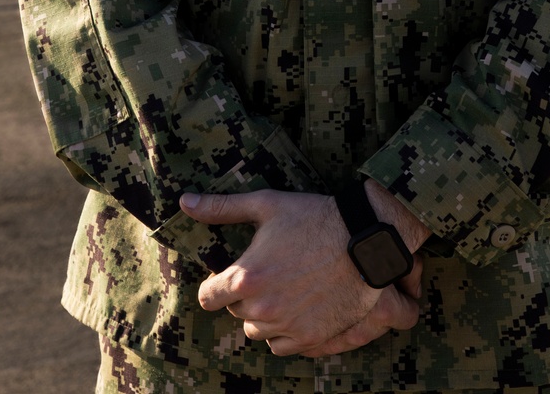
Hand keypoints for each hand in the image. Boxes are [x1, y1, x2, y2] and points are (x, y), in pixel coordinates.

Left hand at [181, 188, 423, 356]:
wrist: (364, 239)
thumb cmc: (313, 216)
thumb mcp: (266, 204)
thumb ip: (222, 208)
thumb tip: (185, 202)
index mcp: (244, 278)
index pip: (208, 297)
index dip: (215, 285)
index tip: (226, 277)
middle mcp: (261, 308)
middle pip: (235, 312)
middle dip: (245, 295)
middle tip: (269, 271)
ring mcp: (286, 327)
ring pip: (257, 331)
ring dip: (263, 314)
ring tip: (284, 287)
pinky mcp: (309, 339)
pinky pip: (281, 346)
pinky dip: (283, 331)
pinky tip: (296, 306)